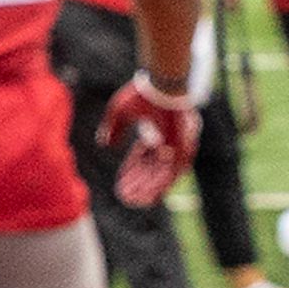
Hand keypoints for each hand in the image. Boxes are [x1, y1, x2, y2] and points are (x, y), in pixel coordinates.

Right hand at [102, 74, 200, 208]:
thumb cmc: (144, 93)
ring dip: (147, 189)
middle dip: (137, 183)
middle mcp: (171, 143)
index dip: (131, 170)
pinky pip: (170, 175)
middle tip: (124, 196)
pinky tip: (146, 197)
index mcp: (159, 132)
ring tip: (132, 201)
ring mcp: (178, 148)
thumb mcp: (120, 112)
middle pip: (153, 169)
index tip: (120, 183)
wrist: (163, 86)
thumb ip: (113, 129)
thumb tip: (104, 144)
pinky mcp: (183, 153)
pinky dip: (158, 187)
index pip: (144, 157)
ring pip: (162, 175)